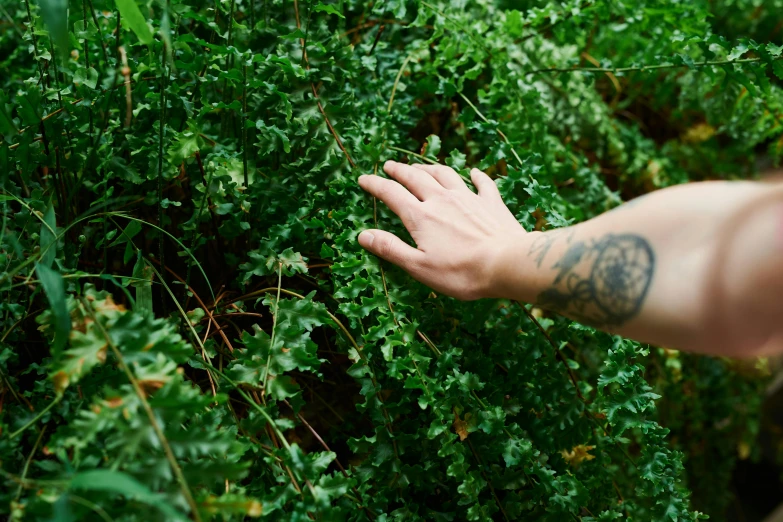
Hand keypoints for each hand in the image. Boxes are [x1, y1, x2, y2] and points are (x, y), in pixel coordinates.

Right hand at [357, 160, 525, 299]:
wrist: (507, 263)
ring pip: (444, 174)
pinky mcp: (491, 203)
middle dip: (399, 170)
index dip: (375, 185)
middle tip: (389, 165)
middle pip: (416, 178)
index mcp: (421, 217)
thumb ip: (390, 249)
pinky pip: (482, 183)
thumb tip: (363, 235)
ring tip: (420, 166)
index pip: (392, 194)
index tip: (363, 178)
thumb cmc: (461, 272)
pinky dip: (476, 175)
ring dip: (429, 168)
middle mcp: (442, 200)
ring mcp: (468, 198)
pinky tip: (473, 172)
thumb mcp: (419, 266)